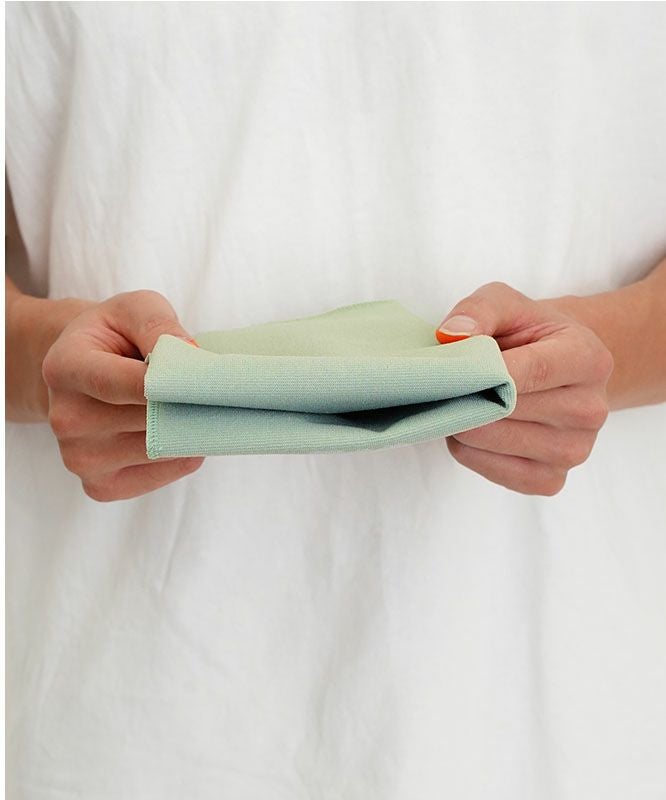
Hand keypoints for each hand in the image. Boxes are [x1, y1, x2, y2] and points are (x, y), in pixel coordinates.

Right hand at [41, 290, 204, 501]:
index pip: (129, 384)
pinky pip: (167, 471)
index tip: (210, 377)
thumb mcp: (133, 310)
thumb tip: (191, 358)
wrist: (80, 375)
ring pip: (165, 447)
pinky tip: (177, 430)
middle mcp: (65, 419)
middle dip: (192, 402)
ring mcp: (79, 459)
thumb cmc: (114, 338)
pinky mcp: (100, 487)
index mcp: (65, 368)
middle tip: (215, 387)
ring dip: (192, 426)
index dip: (176, 382)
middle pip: (153, 419)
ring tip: (188, 403)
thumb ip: (159, 325)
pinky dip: (186, 451)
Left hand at [438, 282, 613, 495]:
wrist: (554, 367)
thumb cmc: (526, 333)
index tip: (450, 369)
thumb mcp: (505, 303)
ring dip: (462, 423)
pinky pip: (492, 470)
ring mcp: (575, 450)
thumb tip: (451, 336)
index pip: (531, 371)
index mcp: (589, 359)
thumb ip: (478, 311)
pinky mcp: (552, 480)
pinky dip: (469, 451)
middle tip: (447, 382)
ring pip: (492, 441)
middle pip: (507, 410)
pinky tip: (475, 428)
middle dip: (465, 395)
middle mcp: (591, 409)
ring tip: (465, 401)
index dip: (484, 372)